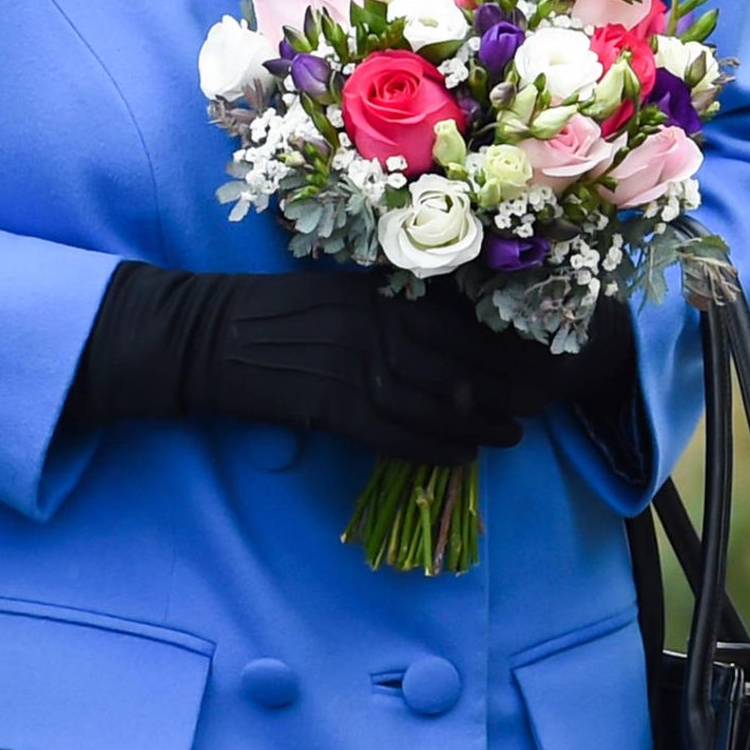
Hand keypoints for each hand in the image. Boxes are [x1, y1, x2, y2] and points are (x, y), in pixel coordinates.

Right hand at [223, 264, 526, 463]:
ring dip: (476, 425)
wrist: (209, 336)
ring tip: (511, 438)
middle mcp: (372, 329)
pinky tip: (460, 457)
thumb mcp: (336, 292)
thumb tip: (447, 329)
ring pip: (430, 405)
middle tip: (540, 407)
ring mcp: (351, 369)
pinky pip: (392, 436)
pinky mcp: (329, 407)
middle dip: (503, 390)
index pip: (456, 326)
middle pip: (454, 366)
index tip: (536, 362)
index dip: (500, 349)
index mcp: (376, 296)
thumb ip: (388, 306)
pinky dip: (430, 449)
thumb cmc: (271, 310)